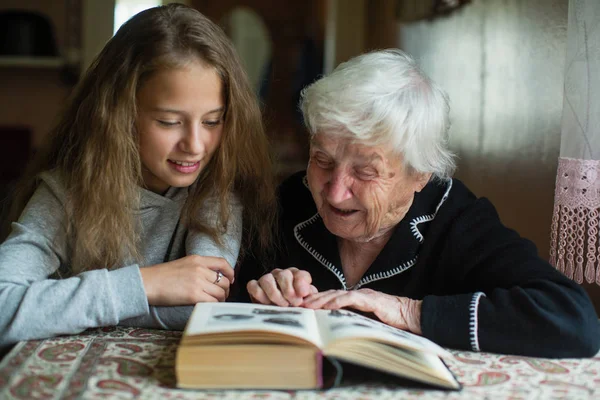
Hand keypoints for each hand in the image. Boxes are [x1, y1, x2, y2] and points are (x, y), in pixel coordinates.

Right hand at [140, 255, 233, 305]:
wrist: (147, 283)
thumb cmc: (162, 276)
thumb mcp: (183, 264)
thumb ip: (198, 267)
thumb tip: (212, 277)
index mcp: (197, 259)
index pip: (223, 263)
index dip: (230, 272)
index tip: (231, 279)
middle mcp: (200, 269)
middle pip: (224, 280)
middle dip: (226, 289)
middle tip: (222, 295)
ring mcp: (198, 282)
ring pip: (220, 292)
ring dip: (221, 299)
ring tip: (216, 301)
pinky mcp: (194, 295)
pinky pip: (212, 301)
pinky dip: (214, 304)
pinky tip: (209, 305)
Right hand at [246, 267, 317, 306]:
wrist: (280, 317)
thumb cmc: (294, 309)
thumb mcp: (307, 304)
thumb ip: (310, 297)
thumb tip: (304, 292)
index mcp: (297, 277)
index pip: (300, 274)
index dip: (301, 283)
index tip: (302, 294)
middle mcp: (281, 275)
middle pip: (283, 275)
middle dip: (289, 291)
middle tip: (293, 303)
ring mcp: (267, 279)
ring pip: (267, 280)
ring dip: (274, 294)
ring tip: (281, 306)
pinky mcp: (254, 286)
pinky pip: (253, 285)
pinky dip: (260, 295)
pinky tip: (267, 304)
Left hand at [303, 288, 422, 333]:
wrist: (411, 315)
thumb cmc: (391, 320)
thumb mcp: (368, 320)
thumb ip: (354, 319)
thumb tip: (336, 328)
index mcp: (357, 298)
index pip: (334, 297)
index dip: (318, 299)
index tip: (304, 304)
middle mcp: (359, 294)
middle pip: (332, 293)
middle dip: (315, 298)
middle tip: (300, 303)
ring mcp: (365, 295)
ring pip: (339, 294)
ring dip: (323, 299)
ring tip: (310, 304)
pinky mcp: (372, 300)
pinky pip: (352, 299)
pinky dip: (339, 301)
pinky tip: (329, 305)